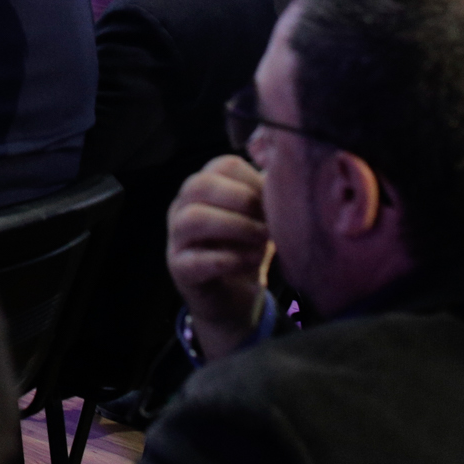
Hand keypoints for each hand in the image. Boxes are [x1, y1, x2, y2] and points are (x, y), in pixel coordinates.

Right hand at [165, 155, 273, 361]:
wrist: (233, 298)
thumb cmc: (246, 249)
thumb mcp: (260, 218)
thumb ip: (267, 195)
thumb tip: (286, 175)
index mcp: (203, 188)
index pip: (223, 166)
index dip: (254, 180)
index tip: (274, 203)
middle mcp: (183, 207)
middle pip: (199, 185)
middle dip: (241, 199)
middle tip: (268, 222)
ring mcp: (176, 238)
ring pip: (192, 219)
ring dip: (234, 227)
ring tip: (262, 240)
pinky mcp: (179, 269)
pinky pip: (196, 260)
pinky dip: (229, 259)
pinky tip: (251, 260)